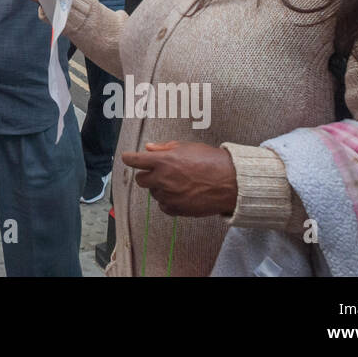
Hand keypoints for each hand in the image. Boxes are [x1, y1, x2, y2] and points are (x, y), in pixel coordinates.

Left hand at [122, 141, 238, 216]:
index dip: (128, 158)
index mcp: (162, 161)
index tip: (127, 158)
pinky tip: (180, 194)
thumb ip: (164, 148)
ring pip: (153, 193)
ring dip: (160, 188)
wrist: (230, 182)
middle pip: (140, 180)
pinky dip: (168, 201)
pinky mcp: (177, 209)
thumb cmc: (210, 161)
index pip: (134, 160)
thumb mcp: (186, 147)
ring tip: (178, 182)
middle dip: (146, 175)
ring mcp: (168, 196)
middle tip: (159, 172)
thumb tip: (149, 148)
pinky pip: (163, 206)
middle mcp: (162, 179)